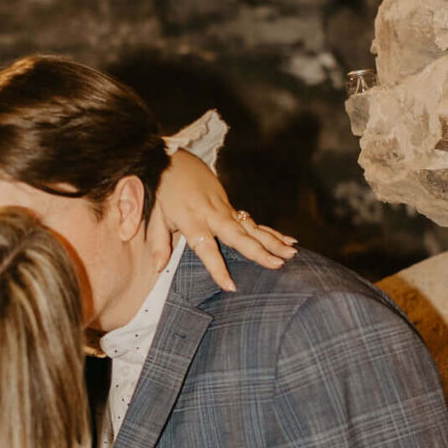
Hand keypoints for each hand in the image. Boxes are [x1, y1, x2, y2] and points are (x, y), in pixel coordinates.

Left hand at [155, 147, 295, 293]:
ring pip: (252, 228)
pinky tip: (289, 240)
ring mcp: (225, 209)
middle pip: (238, 236)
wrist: (175, 161)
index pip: (207, 248)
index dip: (218, 268)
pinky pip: (254, 222)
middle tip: (277, 265)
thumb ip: (158, 243)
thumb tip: (158, 268)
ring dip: (273, 241)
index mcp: (191, 220)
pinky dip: (272, 232)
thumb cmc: (163, 191)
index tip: (231, 286)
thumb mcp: (155, 215)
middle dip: (258, 252)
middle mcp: (212, 215)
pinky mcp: (231, 207)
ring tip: (291, 255)